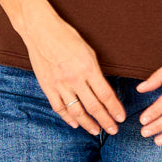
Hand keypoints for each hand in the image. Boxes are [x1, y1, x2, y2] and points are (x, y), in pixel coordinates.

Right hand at [20, 0, 125, 135]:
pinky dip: (67, 118)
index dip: (115, 109)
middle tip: (113, 130)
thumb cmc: (66, 36)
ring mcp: (59, 84)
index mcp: (88, 68)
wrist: (40, 30)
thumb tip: (104, 90)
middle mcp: (74, 79)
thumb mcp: (88, 51)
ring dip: (88, 124)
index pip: (106, 95)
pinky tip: (75, 124)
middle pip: (94, 107)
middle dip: (106, 121)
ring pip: (76, 111)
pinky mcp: (47, 86)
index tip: (121, 118)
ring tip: (96, 131)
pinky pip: (59, 107)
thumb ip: (95, 71)